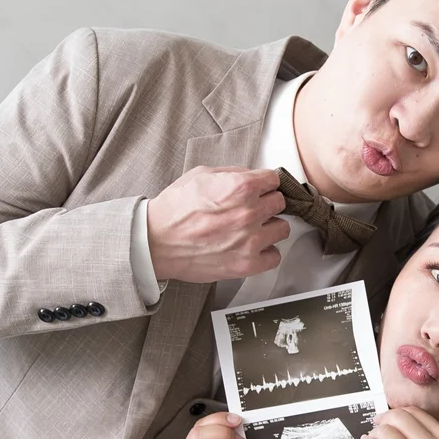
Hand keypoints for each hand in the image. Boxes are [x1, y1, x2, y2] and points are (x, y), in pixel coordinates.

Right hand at [147, 166, 289, 283]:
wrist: (156, 242)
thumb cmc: (174, 210)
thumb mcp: (201, 175)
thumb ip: (232, 174)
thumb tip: (251, 176)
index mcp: (240, 187)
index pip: (274, 179)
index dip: (265, 183)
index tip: (260, 189)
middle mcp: (249, 213)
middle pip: (279, 203)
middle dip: (266, 203)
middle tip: (253, 209)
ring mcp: (250, 240)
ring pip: (282, 229)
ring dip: (270, 228)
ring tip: (253, 229)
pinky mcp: (247, 264)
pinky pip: (274, 257)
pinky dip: (266, 253)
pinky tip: (253, 248)